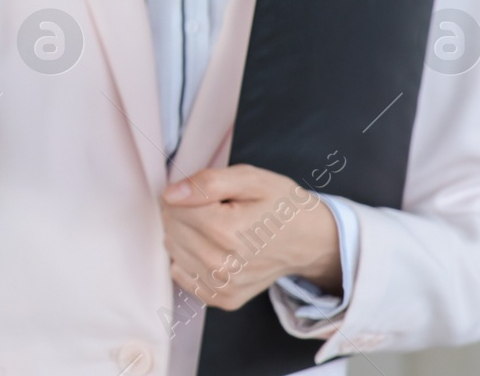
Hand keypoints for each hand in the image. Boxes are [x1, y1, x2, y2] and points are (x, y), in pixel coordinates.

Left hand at [159, 164, 340, 310]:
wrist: (309, 241)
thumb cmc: (281, 205)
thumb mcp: (250, 179)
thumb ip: (207, 182)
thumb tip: (170, 194)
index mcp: (228, 231)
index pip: (173, 207)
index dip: (185, 193)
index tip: (208, 194)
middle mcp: (223, 265)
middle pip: (171, 229)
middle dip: (185, 213)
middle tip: (215, 209)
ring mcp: (224, 286)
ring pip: (173, 250)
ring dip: (186, 235)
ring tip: (217, 228)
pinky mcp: (224, 299)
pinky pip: (182, 274)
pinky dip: (190, 258)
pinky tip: (213, 248)